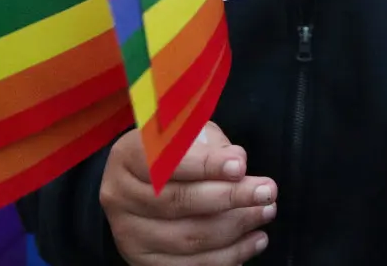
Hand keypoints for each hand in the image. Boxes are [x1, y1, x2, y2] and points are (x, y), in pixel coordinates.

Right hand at [100, 123, 276, 264]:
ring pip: (187, 238)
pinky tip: (254, 240)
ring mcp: (129, 234)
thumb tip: (236, 161)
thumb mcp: (188, 133)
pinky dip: (228, 256)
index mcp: (127, 156)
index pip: (165, 162)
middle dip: (229, 198)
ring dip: (235, 227)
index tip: (241, 165)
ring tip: (266, 211)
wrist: (146, 187)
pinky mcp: (145, 262)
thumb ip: (209, 143)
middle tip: (267, 191)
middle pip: (177, 202)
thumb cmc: (175, 153)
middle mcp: (119, 196)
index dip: (205, 165)